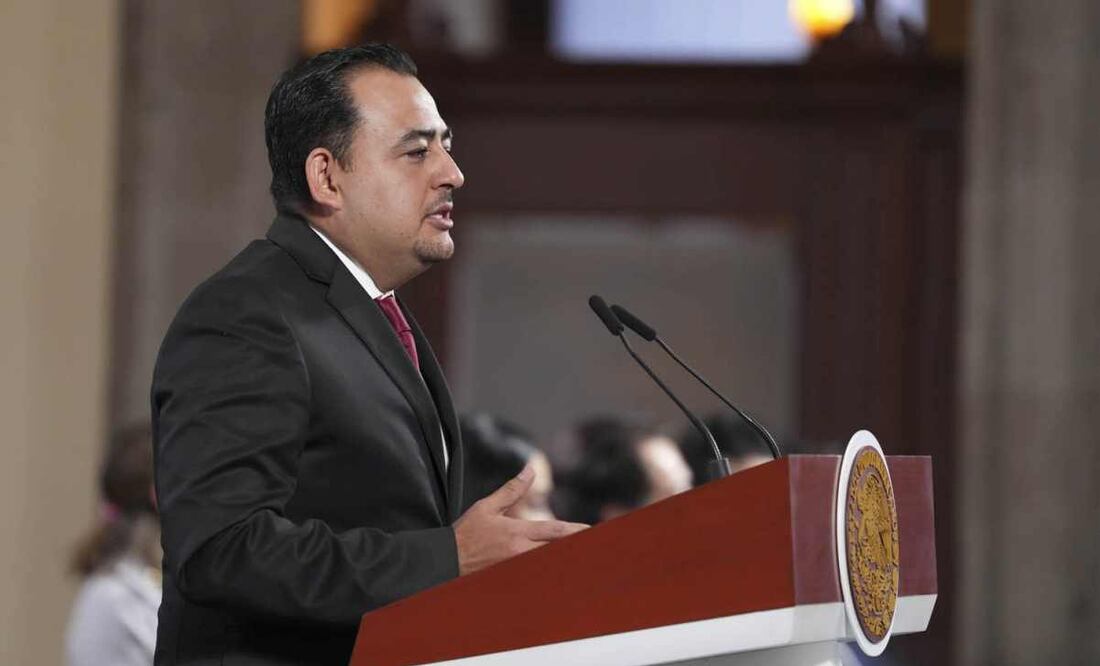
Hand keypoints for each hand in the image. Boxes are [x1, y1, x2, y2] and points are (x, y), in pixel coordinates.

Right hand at [453, 464, 587, 575]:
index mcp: (517, 532)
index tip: (592, 529)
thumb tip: (529, 470)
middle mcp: (520, 552)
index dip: (576, 530)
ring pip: (549, 564)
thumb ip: (512, 490)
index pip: (554, 531)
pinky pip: (535, 576)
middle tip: (596, 543)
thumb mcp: (487, 506)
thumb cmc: (465, 533)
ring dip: (564, 558)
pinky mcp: (510, 578)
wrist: (445, 561)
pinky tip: (557, 571)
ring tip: (583, 555)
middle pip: (557, 549)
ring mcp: (517, 568)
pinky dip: (547, 572)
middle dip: (576, 545)